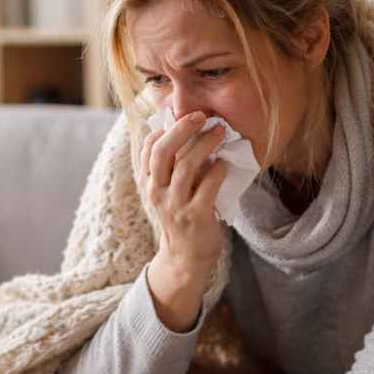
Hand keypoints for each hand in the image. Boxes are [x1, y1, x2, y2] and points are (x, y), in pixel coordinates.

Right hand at [140, 110, 230, 280]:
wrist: (185, 258)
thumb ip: (171, 168)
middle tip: (200, 115)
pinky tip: (225, 163)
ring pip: (186, 166)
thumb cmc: (180, 217)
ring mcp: (175, 205)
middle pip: (162, 152)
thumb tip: (188, 133)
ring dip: (205, 144)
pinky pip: (208, 185)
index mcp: (149, 183)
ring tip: (220, 132)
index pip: (148, 149)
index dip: (163, 129)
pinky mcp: (196, 216)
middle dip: (181, 129)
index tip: (180, 117)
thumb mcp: (167, 193)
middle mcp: (157, 192)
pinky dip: (219, 169)